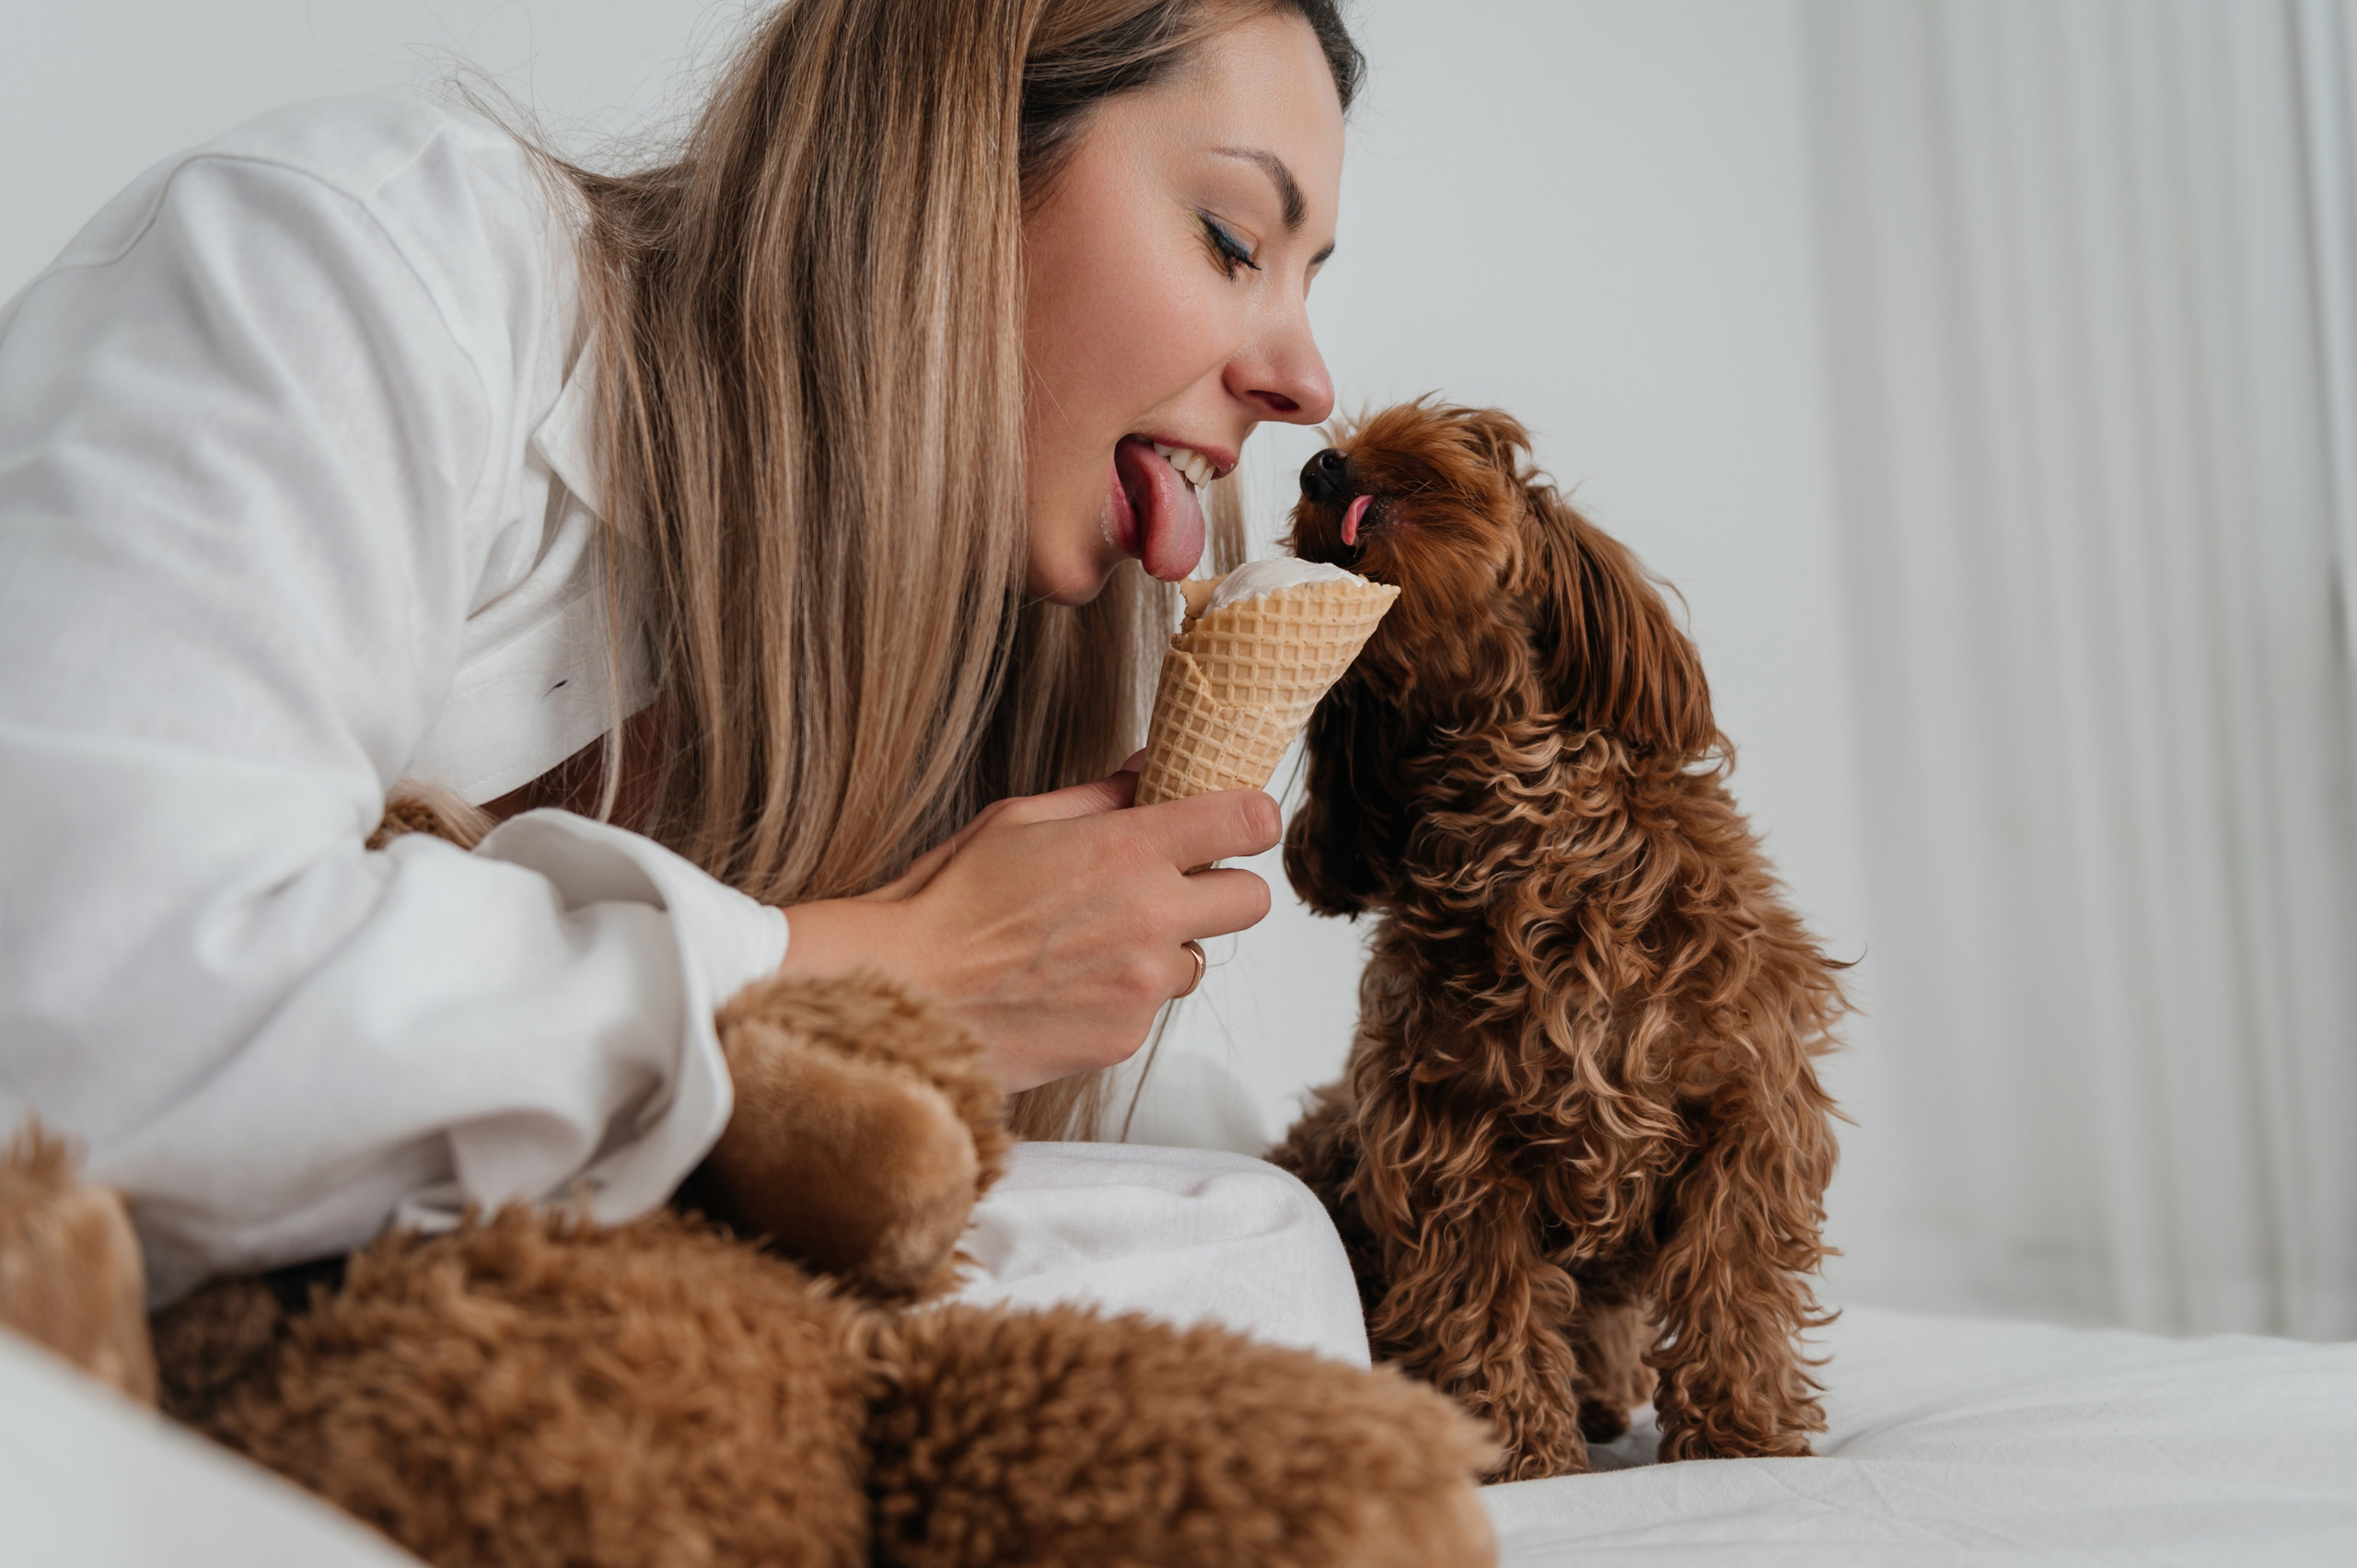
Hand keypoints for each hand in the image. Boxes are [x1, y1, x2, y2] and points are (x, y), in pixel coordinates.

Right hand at [775, 770, 1278, 1090]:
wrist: (902, 996)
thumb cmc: (947, 902)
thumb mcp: (1018, 820)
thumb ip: (1101, 796)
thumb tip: (1150, 771)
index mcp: (1129, 850)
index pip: (1248, 822)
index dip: (1250, 818)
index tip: (1237, 821)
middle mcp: (1151, 918)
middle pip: (1252, 900)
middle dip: (1220, 889)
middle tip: (1171, 886)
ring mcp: (1144, 986)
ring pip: (1198, 959)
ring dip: (1165, 948)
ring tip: (1092, 943)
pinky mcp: (1126, 1038)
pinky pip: (1151, 1007)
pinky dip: (1123, 996)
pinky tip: (1066, 985)